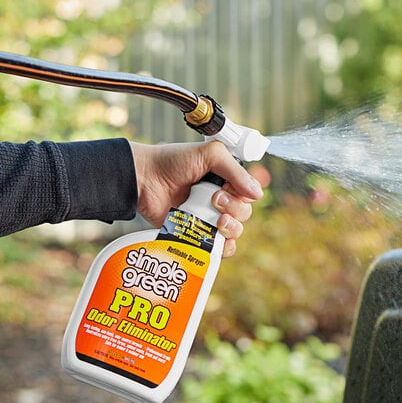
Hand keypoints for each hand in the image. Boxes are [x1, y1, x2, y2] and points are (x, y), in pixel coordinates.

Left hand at [130, 140, 263, 257]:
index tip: (226, 188)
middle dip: (235, 208)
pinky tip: (217, 240)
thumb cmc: (172, 162)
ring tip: (217, 220)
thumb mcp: (209, 154)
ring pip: (235, 231)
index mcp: (225, 179)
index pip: (249, 193)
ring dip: (232, 227)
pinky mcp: (197, 234)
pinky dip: (223, 247)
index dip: (244, 194)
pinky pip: (219, 248)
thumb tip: (257, 194)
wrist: (143, 179)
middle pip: (245, 213)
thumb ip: (235, 170)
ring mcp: (208, 218)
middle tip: (215, 200)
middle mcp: (220, 199)